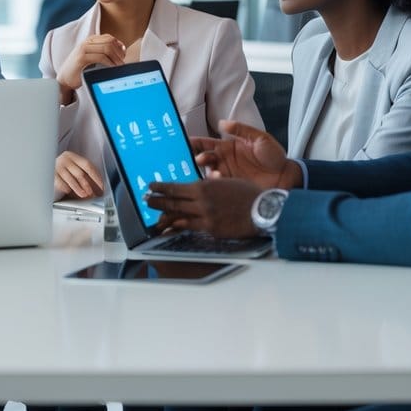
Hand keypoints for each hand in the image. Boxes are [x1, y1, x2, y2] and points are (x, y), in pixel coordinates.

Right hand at [54, 150, 103, 198]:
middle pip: (79, 173)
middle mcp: (64, 159)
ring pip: (71, 179)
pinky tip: (69, 191)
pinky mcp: (50, 174)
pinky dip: (66, 187)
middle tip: (92, 193)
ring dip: (78, 189)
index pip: (87, 165)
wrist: (43, 169)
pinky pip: (60, 182)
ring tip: (83, 195)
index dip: (96, 177)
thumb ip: (84, 174)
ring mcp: (56, 166)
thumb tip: (97, 186)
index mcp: (72, 156)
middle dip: (87, 185)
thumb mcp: (73, 168)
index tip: (101, 186)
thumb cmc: (62, 170)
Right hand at [55, 34, 125, 103]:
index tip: (123, 57)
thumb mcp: (93, 58)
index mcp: (90, 40)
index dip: (119, 46)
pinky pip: (101, 57)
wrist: (64, 79)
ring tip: (119, 67)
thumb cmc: (80, 70)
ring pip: (106, 48)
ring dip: (116, 58)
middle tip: (123, 63)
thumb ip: (103, 53)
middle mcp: (86, 42)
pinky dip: (109, 62)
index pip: (109, 38)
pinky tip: (112, 68)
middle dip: (119, 52)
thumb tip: (122, 52)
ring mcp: (83, 48)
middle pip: (109, 42)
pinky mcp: (81, 57)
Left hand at [145, 178, 263, 237]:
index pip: (176, 187)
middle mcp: (202, 202)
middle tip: (147, 200)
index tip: (151, 186)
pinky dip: (178, 228)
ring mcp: (206, 217)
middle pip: (173, 202)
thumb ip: (209, 185)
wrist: (263, 209)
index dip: (161, 188)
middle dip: (157, 201)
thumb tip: (198, 186)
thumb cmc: (247, 193)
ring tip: (155, 217)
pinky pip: (190, 228)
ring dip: (164, 217)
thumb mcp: (225, 181)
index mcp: (204, 186)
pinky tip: (171, 228)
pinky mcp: (211, 230)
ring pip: (179, 217)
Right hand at [194, 120, 302, 189]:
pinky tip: (219, 179)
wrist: (286, 175)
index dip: (194, 142)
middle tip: (196, 158)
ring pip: (207, 173)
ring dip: (205, 172)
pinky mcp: (232, 187)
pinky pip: (218, 186)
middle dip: (195, 158)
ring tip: (212, 171)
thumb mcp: (260, 138)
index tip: (184, 141)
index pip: (206, 143)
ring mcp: (227, 175)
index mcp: (227, 147)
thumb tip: (222, 123)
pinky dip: (215, 183)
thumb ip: (242, 130)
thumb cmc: (274, 155)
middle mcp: (223, 161)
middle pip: (202, 159)